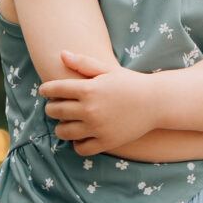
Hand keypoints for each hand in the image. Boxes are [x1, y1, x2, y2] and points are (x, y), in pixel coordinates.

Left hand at [40, 50, 156, 157]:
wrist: (156, 102)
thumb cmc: (131, 83)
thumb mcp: (108, 69)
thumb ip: (84, 63)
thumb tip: (62, 54)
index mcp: (88, 89)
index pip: (55, 89)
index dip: (46, 90)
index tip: (45, 91)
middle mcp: (89, 109)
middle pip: (55, 111)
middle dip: (52, 107)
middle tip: (56, 105)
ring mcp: (97, 127)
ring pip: (63, 131)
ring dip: (61, 126)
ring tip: (68, 121)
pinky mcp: (105, 142)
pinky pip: (80, 148)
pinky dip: (77, 143)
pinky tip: (81, 135)